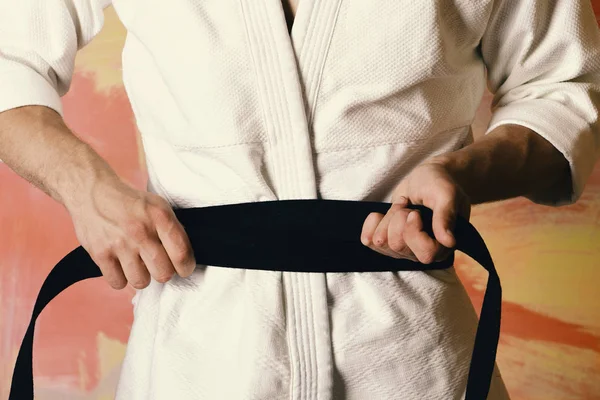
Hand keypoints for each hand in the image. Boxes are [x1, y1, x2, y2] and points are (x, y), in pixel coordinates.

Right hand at [67, 177, 195, 289]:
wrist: (92, 191)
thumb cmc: (130, 202)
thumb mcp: (158, 206)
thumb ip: (172, 229)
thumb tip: (184, 258)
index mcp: (160, 216)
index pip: (181, 254)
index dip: (186, 267)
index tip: (183, 268)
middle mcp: (141, 230)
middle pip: (163, 273)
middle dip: (164, 272)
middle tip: (158, 265)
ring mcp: (119, 243)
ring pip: (141, 282)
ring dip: (142, 277)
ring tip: (138, 265)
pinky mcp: (100, 253)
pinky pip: (118, 283)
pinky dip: (121, 278)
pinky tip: (121, 266)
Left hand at [361, 160, 470, 263]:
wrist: (424, 177)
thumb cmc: (439, 184)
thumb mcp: (445, 195)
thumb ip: (445, 217)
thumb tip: (449, 242)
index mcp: (443, 245)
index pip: (425, 254)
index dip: (414, 232)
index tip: (414, 213)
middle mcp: (422, 251)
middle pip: (398, 246)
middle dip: (399, 219)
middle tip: (410, 206)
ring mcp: (403, 247)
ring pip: (382, 243)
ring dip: (388, 218)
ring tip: (402, 206)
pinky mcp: (387, 240)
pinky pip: (369, 240)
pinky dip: (372, 222)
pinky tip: (384, 213)